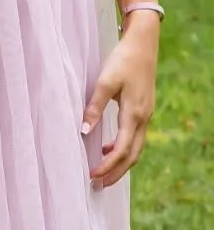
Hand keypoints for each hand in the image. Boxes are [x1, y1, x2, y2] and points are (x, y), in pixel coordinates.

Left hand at [82, 10, 158, 186]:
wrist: (143, 44)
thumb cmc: (122, 61)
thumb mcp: (105, 81)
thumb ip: (94, 107)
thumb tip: (83, 131)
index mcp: (133, 114)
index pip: (121, 150)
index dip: (107, 166)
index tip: (91, 175)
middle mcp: (143, 119)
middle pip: (132, 156)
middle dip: (116, 173)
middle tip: (97, 185)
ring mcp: (146, 116)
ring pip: (136, 148)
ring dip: (120, 163)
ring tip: (102, 173)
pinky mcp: (143, 111)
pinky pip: (135, 138)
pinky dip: (123, 148)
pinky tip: (108, 147)